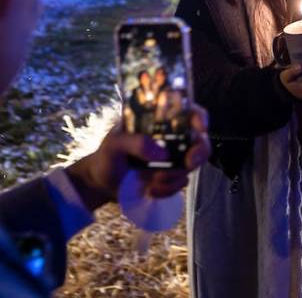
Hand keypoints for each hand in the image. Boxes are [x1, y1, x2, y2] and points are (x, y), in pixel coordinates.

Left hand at [65, 105, 210, 210]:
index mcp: (157, 121)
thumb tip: (162, 153)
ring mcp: (173, 158)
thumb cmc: (107, 156)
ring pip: (192, 164)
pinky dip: (168, 189)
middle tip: (188, 163)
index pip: (186, 111)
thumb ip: (135, 143)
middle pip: (199, 139)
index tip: (199, 129)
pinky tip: (150, 190)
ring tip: (150, 182)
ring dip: (173, 175)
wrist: (102, 185)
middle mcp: (170, 137)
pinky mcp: (172, 177)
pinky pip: (181, 183)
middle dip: (199, 152)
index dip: (199, 117)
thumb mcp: (114, 144)